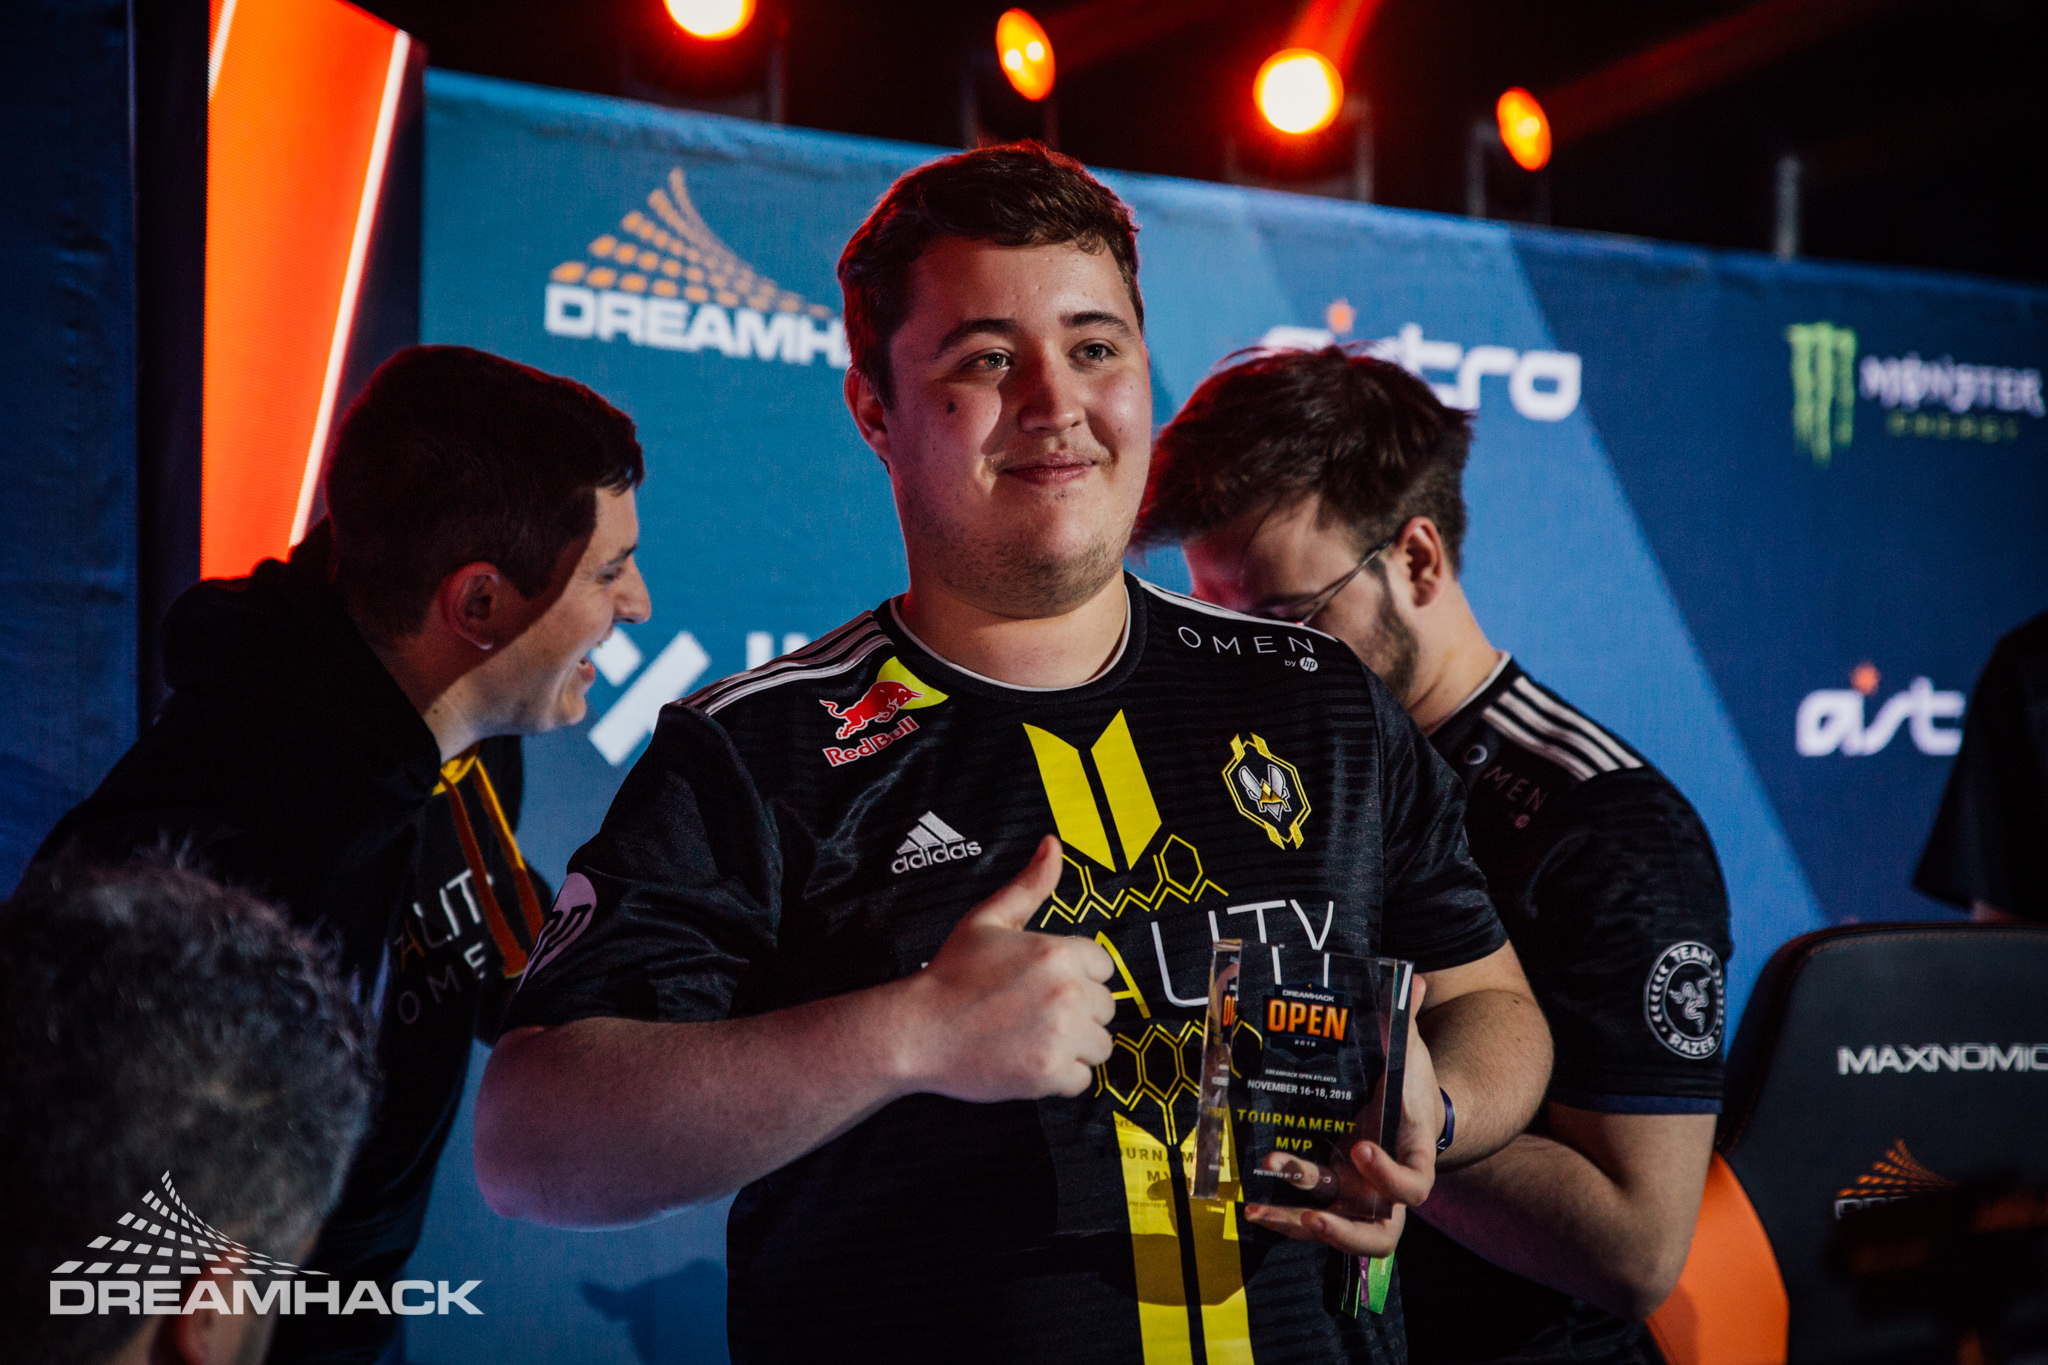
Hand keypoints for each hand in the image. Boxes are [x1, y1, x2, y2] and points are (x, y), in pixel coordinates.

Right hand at [899, 836, 1115, 1101]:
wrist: (916, 1030)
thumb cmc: (950, 974)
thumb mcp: (988, 919)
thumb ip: (1029, 885)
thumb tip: (1053, 844)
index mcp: (1058, 952)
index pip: (1103, 967)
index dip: (1077, 976)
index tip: (1045, 986)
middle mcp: (1067, 993)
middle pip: (1105, 1007)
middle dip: (1077, 1012)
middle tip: (1033, 1013)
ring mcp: (1060, 1036)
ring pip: (1100, 1045)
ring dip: (1074, 1046)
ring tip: (1033, 1037)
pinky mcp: (1049, 1074)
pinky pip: (1082, 1080)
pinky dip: (1060, 1077)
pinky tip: (1028, 1060)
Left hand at [1245, 977, 1440, 1254]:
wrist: (1410, 1107)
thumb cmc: (1408, 1082)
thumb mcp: (1409, 1052)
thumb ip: (1405, 1020)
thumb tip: (1410, 978)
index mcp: (1412, 1154)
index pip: (1415, 1185)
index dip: (1390, 1175)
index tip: (1360, 1145)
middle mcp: (1385, 1187)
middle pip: (1380, 1235)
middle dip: (1344, 1229)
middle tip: (1313, 1211)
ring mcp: (1358, 1196)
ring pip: (1336, 1231)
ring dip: (1296, 1221)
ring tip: (1260, 1208)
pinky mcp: (1331, 1194)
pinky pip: (1308, 1215)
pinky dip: (1281, 1215)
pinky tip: (1252, 1207)